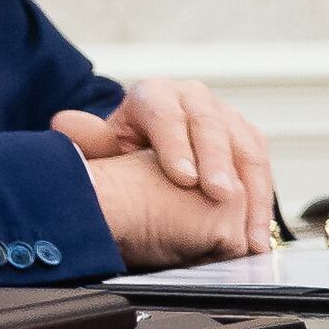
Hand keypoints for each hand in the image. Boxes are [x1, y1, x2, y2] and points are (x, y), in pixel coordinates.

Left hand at [54, 79, 280, 257]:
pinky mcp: (245, 137)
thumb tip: (65, 124)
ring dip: (250, 186)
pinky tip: (258, 233)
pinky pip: (260, 163)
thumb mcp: (104, 149)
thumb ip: (90, 142)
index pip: (164, 112)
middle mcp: (190, 98)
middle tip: (220, 195)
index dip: (175, 144)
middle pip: (208, 123)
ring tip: (247, 227)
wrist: (147, 156)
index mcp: (151, 95)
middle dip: (216, 160)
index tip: (184, 179)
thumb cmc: (124, 155)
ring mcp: (222, 115)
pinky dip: (262, 199)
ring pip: (243, 142)